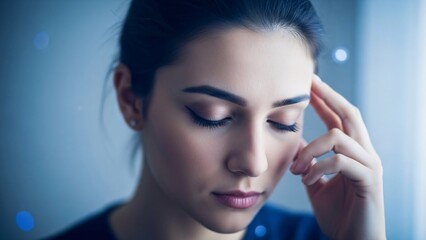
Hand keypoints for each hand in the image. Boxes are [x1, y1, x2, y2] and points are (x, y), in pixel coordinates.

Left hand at [290, 75, 385, 239]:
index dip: (325, 98)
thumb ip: (310, 163)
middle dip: (328, 96)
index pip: (339, 118)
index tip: (308, 82)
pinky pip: (341, 162)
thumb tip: (297, 142)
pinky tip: (306, 179)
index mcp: (352, 152)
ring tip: (295, 169)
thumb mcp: (317, 184)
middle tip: (309, 83)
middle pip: (350, 114)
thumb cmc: (337, 215)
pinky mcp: (369, 181)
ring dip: (310, 149)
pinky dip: (318, 167)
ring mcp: (369, 166)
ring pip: (339, 137)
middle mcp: (364, 153)